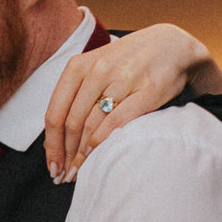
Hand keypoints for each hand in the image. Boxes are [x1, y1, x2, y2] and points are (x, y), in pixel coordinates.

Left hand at [45, 25, 213, 181]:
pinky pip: (117, 121)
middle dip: (65, 155)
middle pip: (71, 123)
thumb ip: (75, 95)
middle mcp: (97, 70)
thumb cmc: (127, 62)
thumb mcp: (95, 68)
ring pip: (92, 125)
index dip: (51, 144)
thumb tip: (55, 138)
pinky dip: (102, 142)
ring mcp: (122, 79)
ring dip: (81, 155)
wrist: (171, 45)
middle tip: (64, 176)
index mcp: (78, 66)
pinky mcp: (147, 90)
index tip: (51, 166)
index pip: (55, 112)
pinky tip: (95, 157)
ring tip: (78, 173)